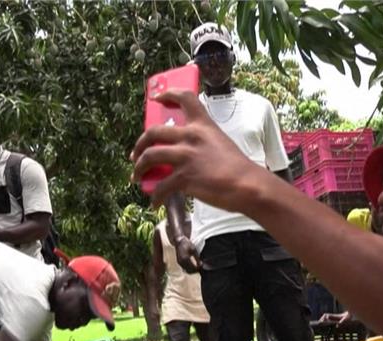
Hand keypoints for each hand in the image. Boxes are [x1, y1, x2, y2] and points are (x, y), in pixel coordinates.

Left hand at [130, 90, 274, 209]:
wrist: (247, 186)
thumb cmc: (237, 168)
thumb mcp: (220, 144)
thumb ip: (200, 143)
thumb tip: (177, 158)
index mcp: (203, 125)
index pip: (184, 98)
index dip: (167, 94)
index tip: (156, 98)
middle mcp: (191, 136)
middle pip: (154, 131)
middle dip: (140, 144)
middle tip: (136, 154)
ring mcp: (186, 156)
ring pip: (149, 156)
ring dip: (139, 168)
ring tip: (137, 177)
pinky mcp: (184, 177)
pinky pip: (160, 187)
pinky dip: (155, 197)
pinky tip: (154, 203)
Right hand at [174, 236, 201, 272]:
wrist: (179, 241)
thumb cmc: (187, 244)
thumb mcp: (194, 249)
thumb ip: (197, 258)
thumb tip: (201, 265)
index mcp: (185, 258)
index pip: (193, 268)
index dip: (198, 269)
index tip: (202, 267)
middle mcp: (181, 262)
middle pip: (190, 271)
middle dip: (195, 271)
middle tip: (201, 268)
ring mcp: (179, 263)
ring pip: (187, 270)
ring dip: (192, 271)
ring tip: (197, 268)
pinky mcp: (179, 262)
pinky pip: (184, 268)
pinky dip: (189, 269)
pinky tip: (193, 266)